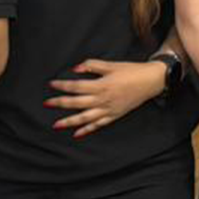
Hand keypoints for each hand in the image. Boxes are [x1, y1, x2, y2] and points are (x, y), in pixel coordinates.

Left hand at [46, 58, 165, 137]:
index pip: (77, 86)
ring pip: (85, 118)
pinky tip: (77, 134)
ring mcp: (109, 109)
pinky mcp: (114, 115)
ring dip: (70, 121)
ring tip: (56, 125)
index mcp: (102, 85)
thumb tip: (75, 69)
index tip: (51, 84)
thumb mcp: (112, 64)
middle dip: (60, 104)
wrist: (151, 81)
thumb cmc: (131, 71)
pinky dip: (87, 130)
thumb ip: (92, 65)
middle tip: (46, 104)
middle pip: (77, 103)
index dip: (63, 85)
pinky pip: (98, 125)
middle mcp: (103, 99)